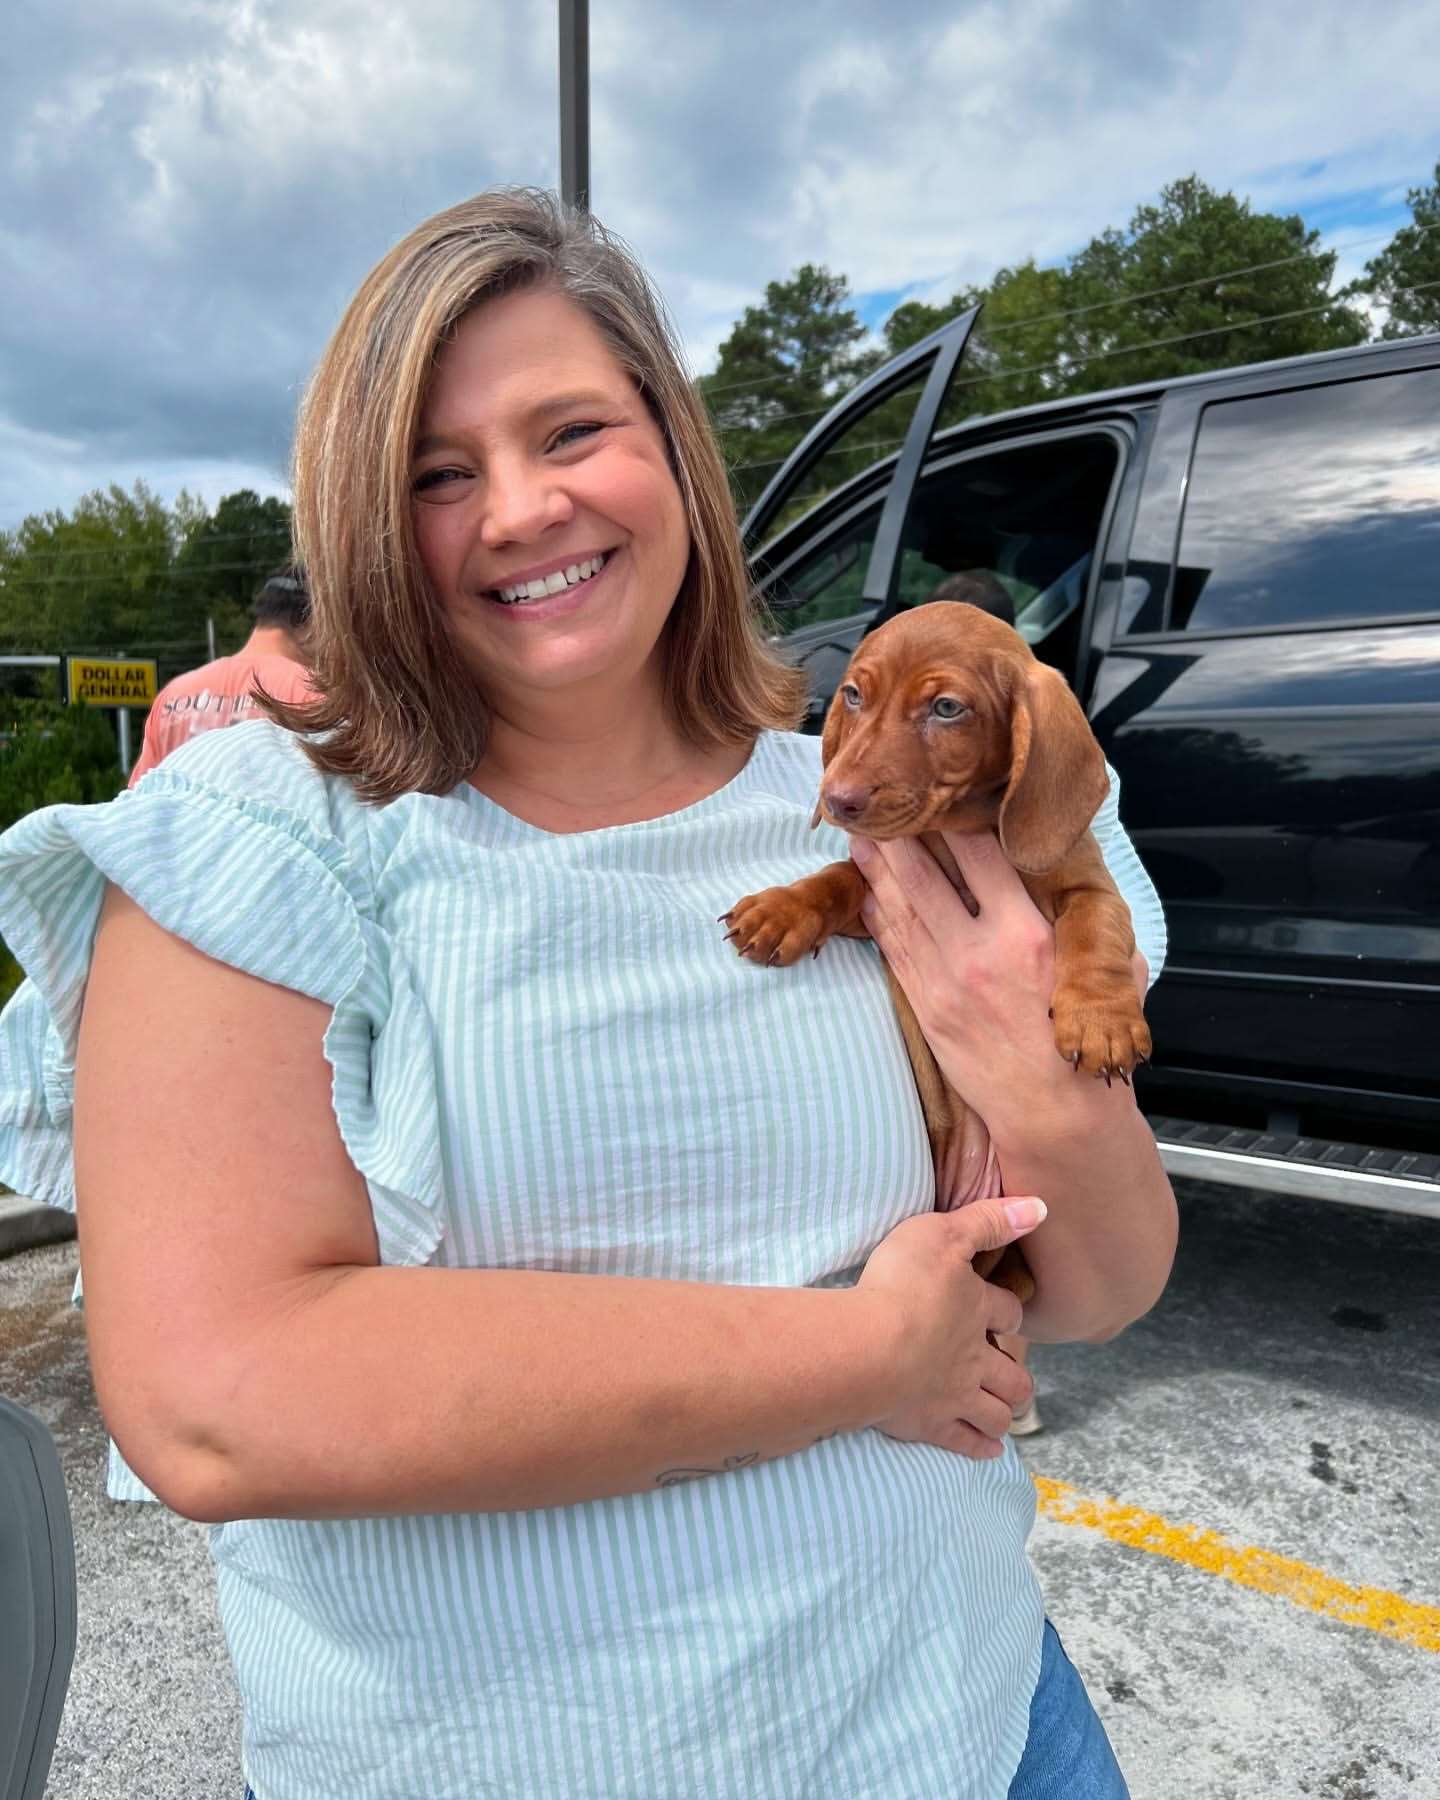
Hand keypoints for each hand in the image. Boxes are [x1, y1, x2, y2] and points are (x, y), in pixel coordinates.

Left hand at [852, 831, 1094, 1140]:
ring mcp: (946, 981)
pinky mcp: (927, 1008)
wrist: (1053, 1111)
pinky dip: (878, 918)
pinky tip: (866, 894)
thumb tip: (1089, 894)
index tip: (942, 796)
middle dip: (900, 838)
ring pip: (902, 910)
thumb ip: (1089, 928)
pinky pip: (895, 951)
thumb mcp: (1102, 972)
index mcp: (1027, 934)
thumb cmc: (1083, 1039)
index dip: (957, 821)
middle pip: (926, 876)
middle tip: (878, 807)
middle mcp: (980, 952)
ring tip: (861, 838)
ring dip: (878, 872)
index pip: (983, 857)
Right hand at [853, 1195, 1044, 1458]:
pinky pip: (964, 1442)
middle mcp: (974, 1358)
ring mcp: (954, 1395)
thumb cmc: (902, 1285)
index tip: (1005, 1314)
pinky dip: (980, 1446)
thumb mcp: (942, 1234)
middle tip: (1013, 1376)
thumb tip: (1041, 1207)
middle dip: (1017, 1377)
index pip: (1007, 1313)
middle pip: (1012, 1374)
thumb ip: (988, 1220)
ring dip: (1005, 1412)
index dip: (1009, 1313)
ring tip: (1006, 1410)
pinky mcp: (929, 1424)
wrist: (870, 1346)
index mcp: (976, 1310)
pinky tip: (989, 1449)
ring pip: (996, 1411)